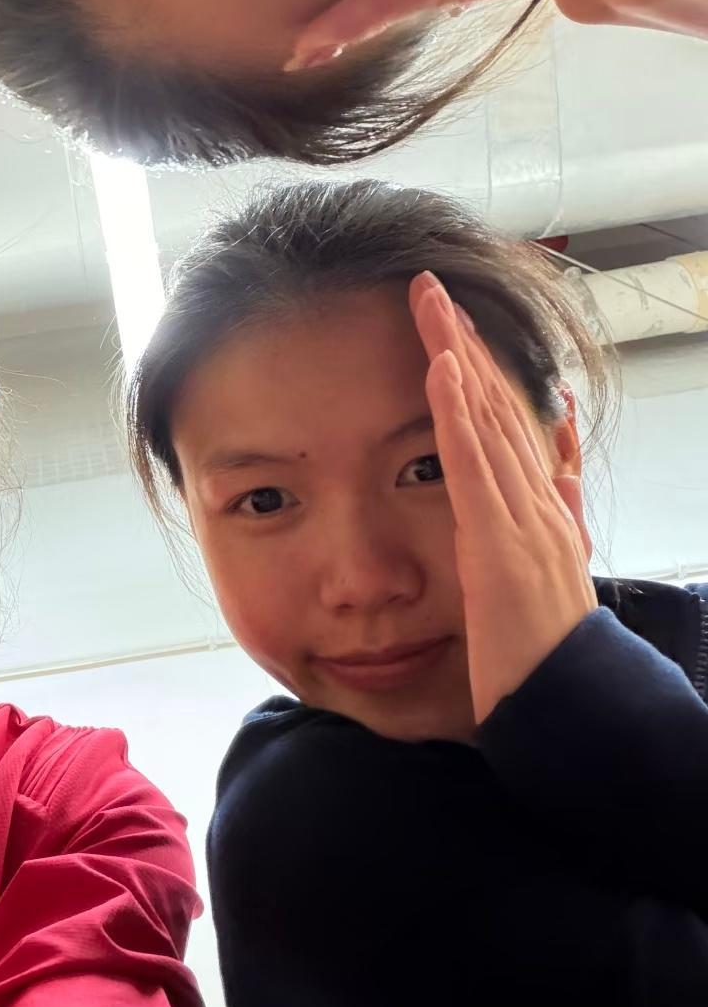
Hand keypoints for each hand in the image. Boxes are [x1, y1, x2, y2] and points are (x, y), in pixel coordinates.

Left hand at [411, 272, 595, 725]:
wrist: (575, 717)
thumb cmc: (547, 663)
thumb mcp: (545, 584)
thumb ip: (550, 529)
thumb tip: (558, 477)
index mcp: (542, 513)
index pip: (506, 425)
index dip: (479, 370)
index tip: (452, 324)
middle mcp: (538, 505)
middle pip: (498, 406)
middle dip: (463, 343)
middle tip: (431, 288)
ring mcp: (524, 520)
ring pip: (487, 419)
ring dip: (458, 354)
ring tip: (431, 302)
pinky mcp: (500, 543)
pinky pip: (474, 464)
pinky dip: (458, 410)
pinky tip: (442, 366)